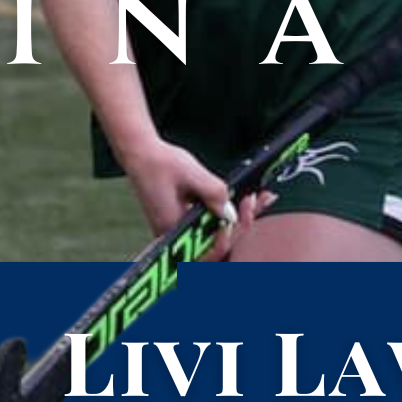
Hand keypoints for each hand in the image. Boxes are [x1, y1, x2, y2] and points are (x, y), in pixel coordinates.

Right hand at [123, 135, 274, 257]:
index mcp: (174, 229)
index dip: (233, 234)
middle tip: (261, 201)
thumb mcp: (191, 173)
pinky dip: (227, 214)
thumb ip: (213, 193)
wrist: (140, 154)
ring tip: (260, 199)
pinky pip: (210, 225)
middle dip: (243, 225)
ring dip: (239, 219)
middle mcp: (176, 236)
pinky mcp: (184, 222)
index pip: (211, 248)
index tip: (245, 213)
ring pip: (216, 235)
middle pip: (218, 244)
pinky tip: (244, 201)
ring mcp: (180, 231)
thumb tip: (231, 213)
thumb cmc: (159, 162)